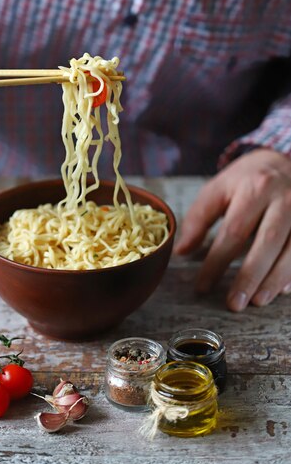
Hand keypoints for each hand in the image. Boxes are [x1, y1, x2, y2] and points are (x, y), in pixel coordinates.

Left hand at [174, 148, 290, 310]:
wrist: (284, 159)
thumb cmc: (246, 179)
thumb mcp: (218, 189)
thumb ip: (199, 219)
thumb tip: (182, 252)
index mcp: (253, 189)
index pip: (233, 232)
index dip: (216, 262)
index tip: (202, 286)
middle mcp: (282, 199)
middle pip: (266, 243)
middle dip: (249, 276)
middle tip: (234, 303)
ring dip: (274, 280)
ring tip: (256, 301)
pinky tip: (282, 291)